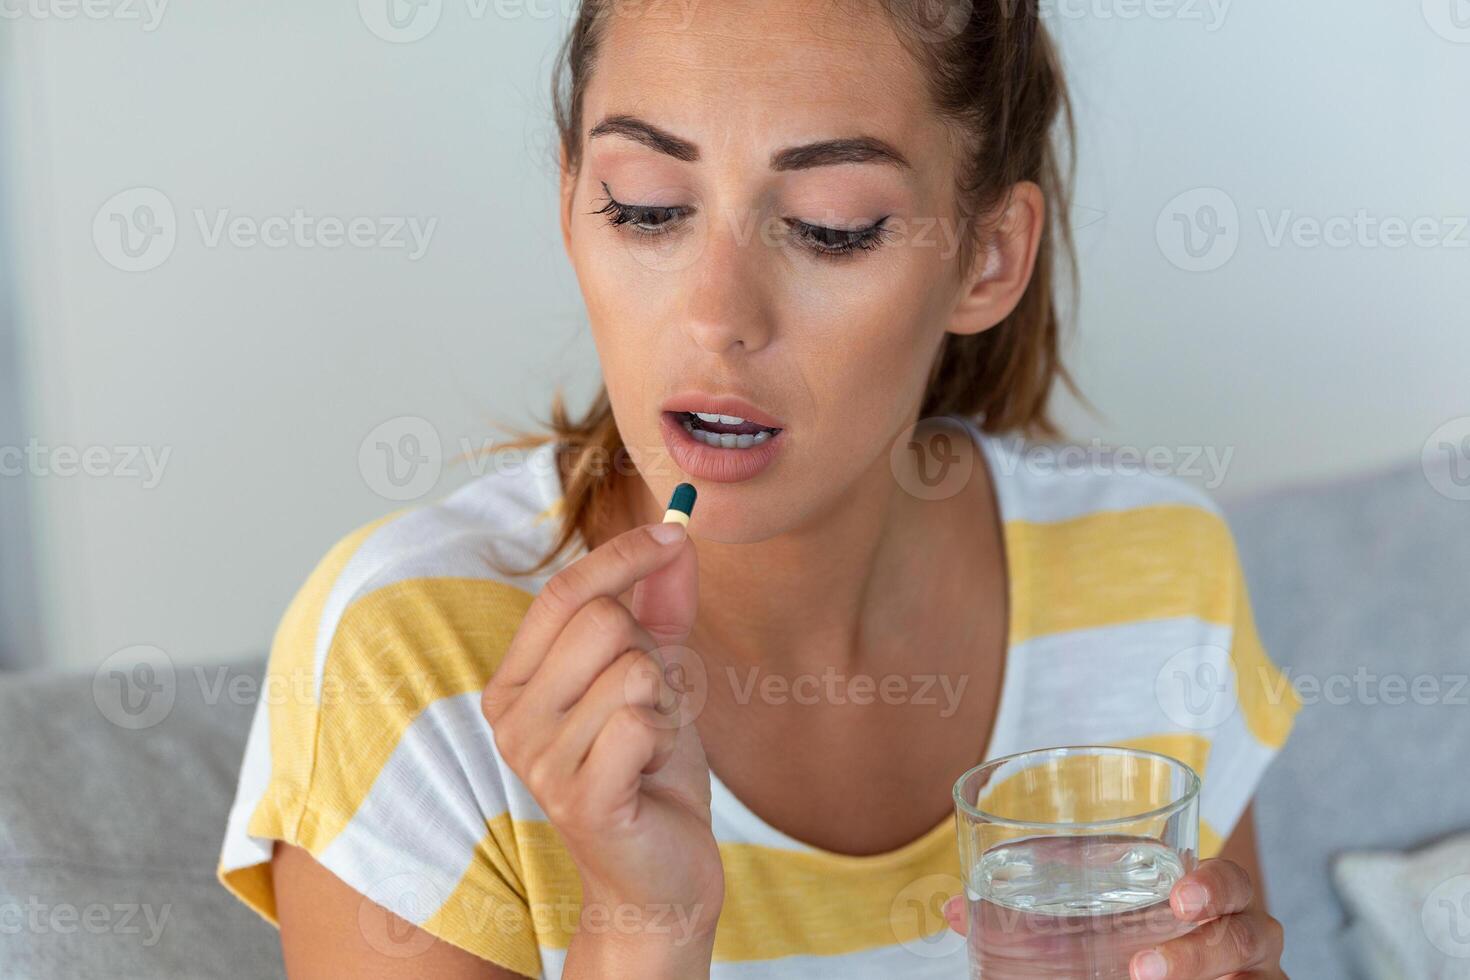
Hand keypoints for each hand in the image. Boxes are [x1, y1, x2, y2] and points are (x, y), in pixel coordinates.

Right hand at [481, 521, 721, 964]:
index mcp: (515, 682)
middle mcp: (512, 720)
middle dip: (654, 655)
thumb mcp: (657, 672)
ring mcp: (539, 762)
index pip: (562, 592)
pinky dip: (666, 739)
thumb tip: (678, 535)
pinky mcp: (580, 799)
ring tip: (650, 745)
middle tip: (652, 707)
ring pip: (634, 670)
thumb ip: (660, 603)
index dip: (622, 555)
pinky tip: (651, 772)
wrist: (661, 873)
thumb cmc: (649, 769)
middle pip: (604, 623)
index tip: (675, 534)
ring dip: (666, 705)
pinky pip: (642, 721)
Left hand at [940, 857, 1286, 978]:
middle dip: (1204, 946)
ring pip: (1254, 971)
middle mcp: (1239, 935)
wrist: (1135, 974)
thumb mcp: (1087, 927)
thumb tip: (953, 911)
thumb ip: (1031, 915)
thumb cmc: (1127, 944)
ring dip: (1201, 973)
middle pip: (1250, 928)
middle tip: (1144, 968)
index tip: (1179, 895)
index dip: (1214, 883)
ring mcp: (1253, 975)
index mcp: (1203, 901)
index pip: (1226, 881)